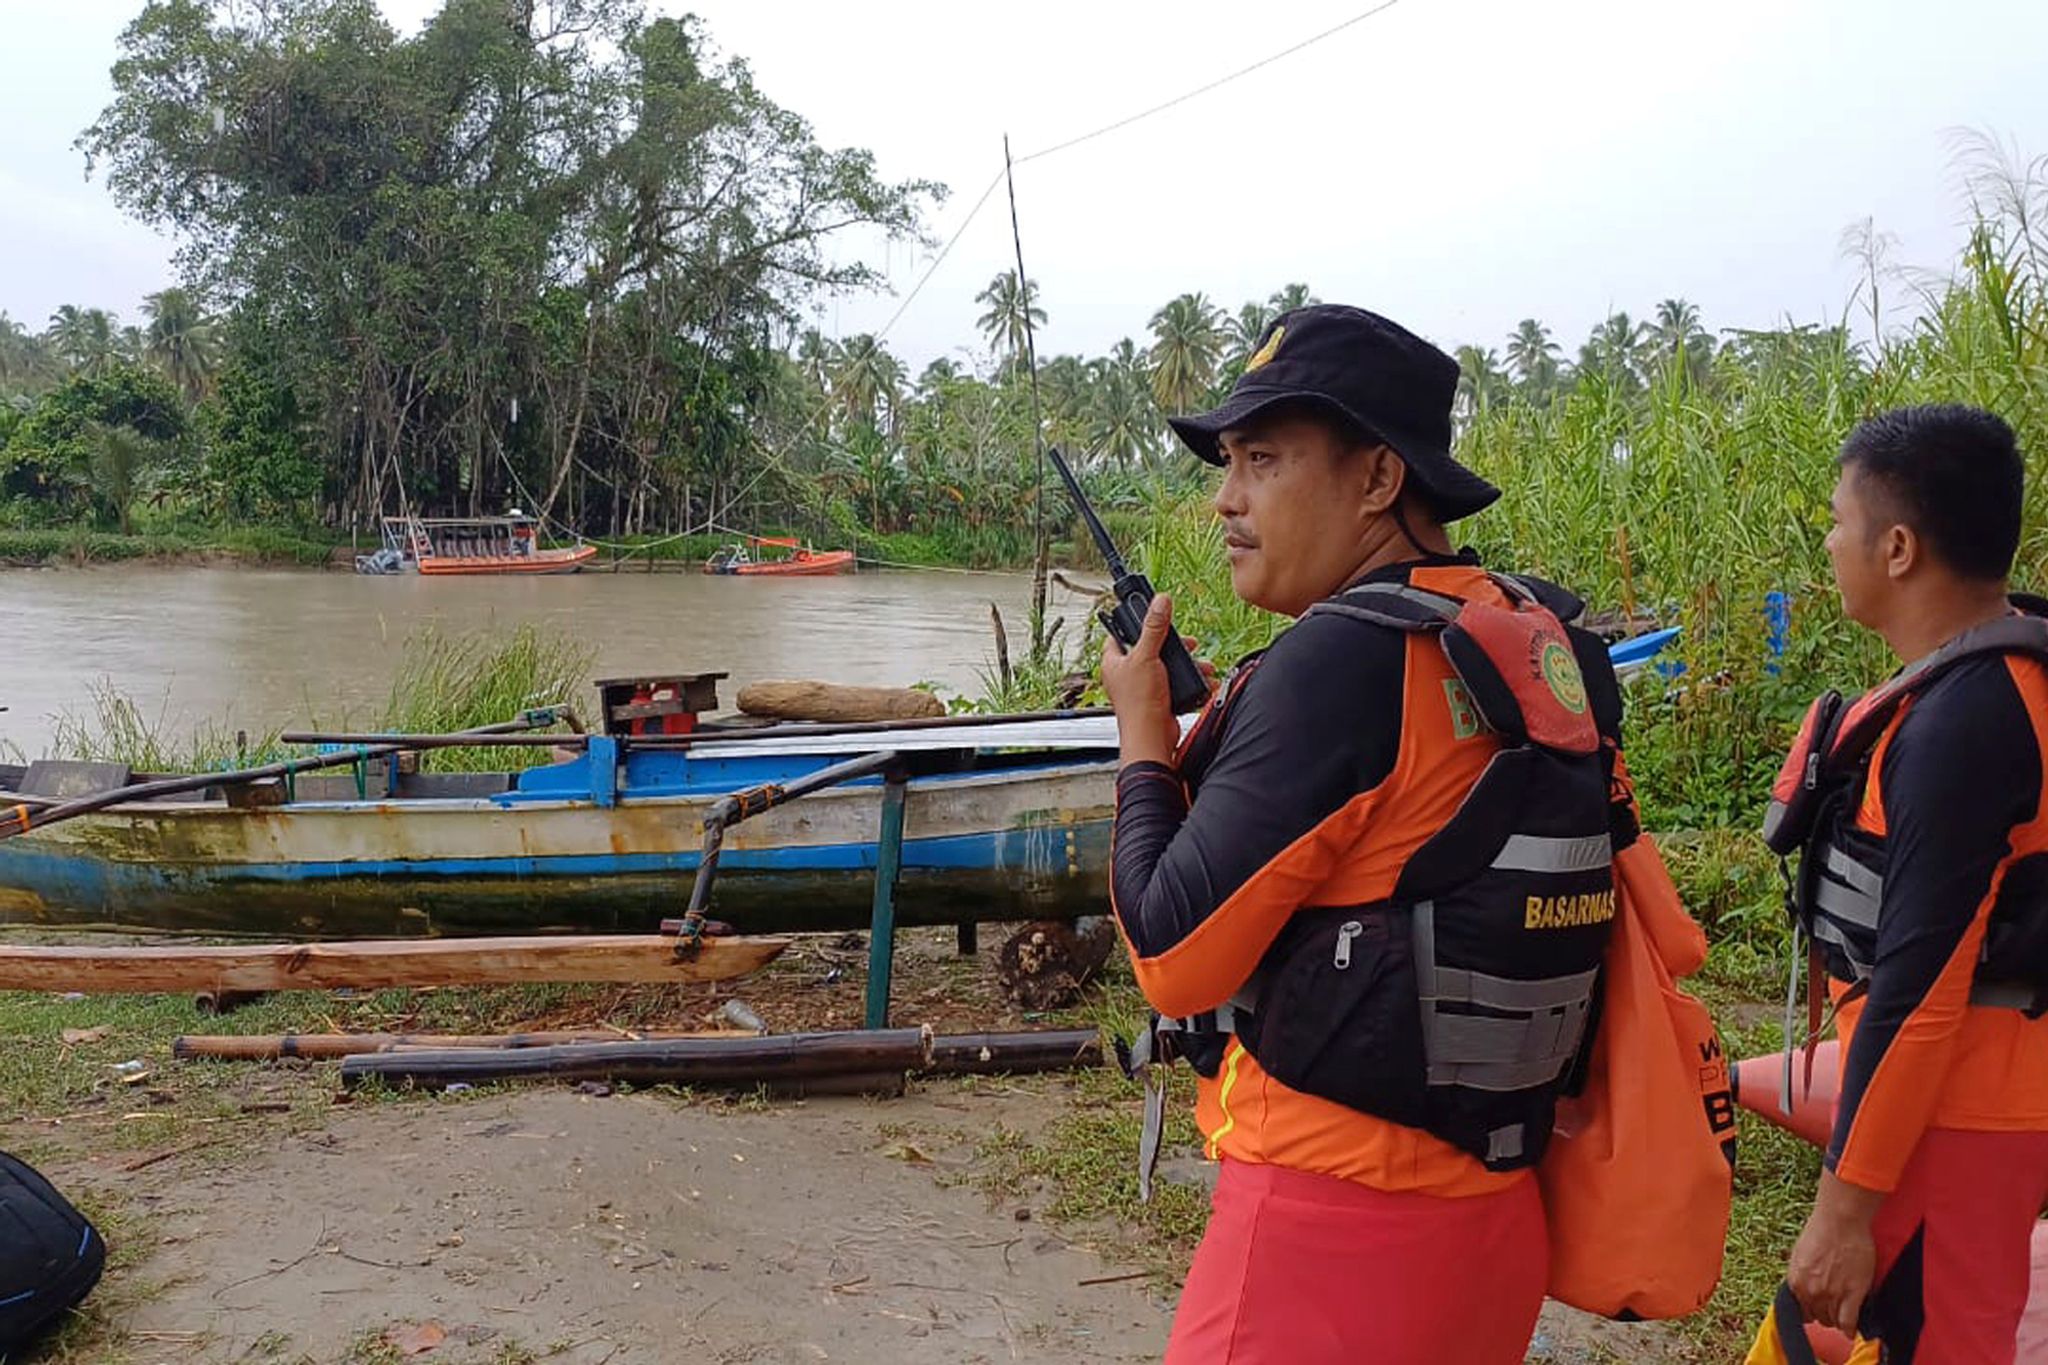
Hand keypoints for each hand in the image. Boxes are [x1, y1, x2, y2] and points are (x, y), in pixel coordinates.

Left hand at [1101, 593, 1193, 767]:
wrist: (1153, 738)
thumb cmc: (1139, 703)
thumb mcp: (1147, 656)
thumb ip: (1154, 627)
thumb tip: (1160, 601)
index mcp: (1114, 662)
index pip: (1120, 634)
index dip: (1135, 623)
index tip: (1152, 615)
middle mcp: (1126, 674)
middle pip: (1151, 649)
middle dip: (1173, 646)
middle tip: (1187, 643)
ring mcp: (1143, 687)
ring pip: (1167, 666)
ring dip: (1187, 664)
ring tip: (1202, 664)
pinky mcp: (1159, 699)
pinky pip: (1176, 683)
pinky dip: (1190, 680)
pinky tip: (1203, 679)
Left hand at [1787, 1173, 1882, 1334]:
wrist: (1840, 1221)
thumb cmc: (1822, 1230)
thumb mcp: (1801, 1253)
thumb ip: (1801, 1274)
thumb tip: (1803, 1286)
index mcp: (1795, 1281)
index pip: (1800, 1309)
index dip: (1810, 1310)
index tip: (1817, 1311)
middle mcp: (1810, 1291)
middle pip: (1817, 1317)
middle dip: (1824, 1315)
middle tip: (1833, 1310)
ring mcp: (1831, 1295)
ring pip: (1833, 1321)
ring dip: (1838, 1321)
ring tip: (1844, 1318)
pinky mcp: (1852, 1295)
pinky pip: (1848, 1322)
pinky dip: (1850, 1329)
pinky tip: (1852, 1331)